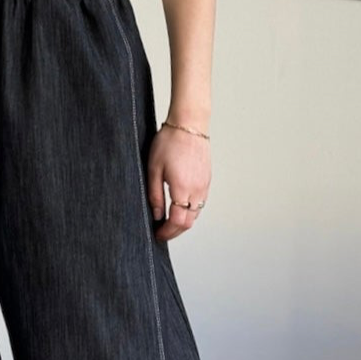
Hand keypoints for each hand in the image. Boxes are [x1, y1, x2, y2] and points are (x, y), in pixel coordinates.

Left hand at [146, 122, 209, 241]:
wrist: (189, 124)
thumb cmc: (169, 142)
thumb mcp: (153, 169)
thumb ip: (155, 195)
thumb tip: (157, 215)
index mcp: (182, 189)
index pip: (177, 222)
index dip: (167, 233)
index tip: (157, 235)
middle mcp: (197, 190)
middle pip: (188, 222)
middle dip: (175, 231)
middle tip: (162, 232)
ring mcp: (204, 185)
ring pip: (196, 214)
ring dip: (183, 222)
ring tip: (168, 222)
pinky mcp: (207, 180)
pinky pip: (200, 203)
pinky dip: (190, 211)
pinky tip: (179, 208)